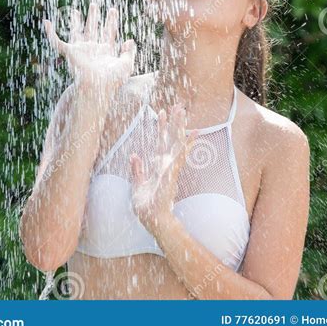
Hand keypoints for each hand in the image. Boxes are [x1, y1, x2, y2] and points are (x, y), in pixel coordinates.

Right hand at [43, 2, 135, 95]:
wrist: (97, 86)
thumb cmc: (112, 80)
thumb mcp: (126, 65)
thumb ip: (129, 52)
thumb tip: (130, 40)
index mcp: (105, 52)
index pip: (109, 33)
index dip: (111, 22)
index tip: (113, 10)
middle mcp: (92, 50)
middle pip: (92, 29)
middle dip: (93, 17)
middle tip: (94, 5)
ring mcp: (80, 50)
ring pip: (77, 32)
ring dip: (76, 21)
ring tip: (75, 10)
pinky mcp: (69, 52)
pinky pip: (56, 41)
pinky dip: (50, 32)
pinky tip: (46, 23)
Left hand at [130, 103, 197, 235]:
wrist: (153, 221)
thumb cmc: (146, 206)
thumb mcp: (136, 185)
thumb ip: (137, 169)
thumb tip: (134, 154)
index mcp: (158, 165)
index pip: (160, 142)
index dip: (161, 127)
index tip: (162, 112)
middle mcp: (166, 164)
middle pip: (171, 138)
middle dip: (174, 121)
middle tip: (178, 105)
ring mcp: (170, 168)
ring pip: (176, 142)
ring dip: (180, 126)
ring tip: (183, 111)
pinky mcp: (172, 173)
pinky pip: (180, 157)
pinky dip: (186, 146)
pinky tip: (192, 135)